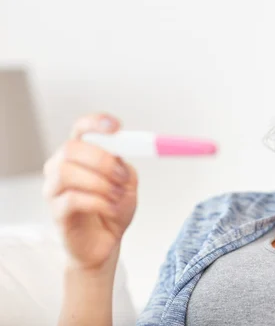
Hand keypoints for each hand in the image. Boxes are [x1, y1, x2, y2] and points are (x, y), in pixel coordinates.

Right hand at [42, 113, 137, 270]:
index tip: (117, 127)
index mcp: (80, 155)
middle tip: (122, 176)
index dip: (95, 123)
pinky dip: (99, 202)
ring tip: (117, 195)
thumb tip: (119, 156)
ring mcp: (54, 190)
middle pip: (71, 148)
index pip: (81, 129)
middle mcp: (61, 167)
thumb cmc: (113, 209)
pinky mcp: (57, 212)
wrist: (105, 243)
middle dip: (102, 160)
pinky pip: (73, 200)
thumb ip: (124, 166)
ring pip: (67, 173)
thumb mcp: (128, 184)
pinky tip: (112, 209)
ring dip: (100, 183)